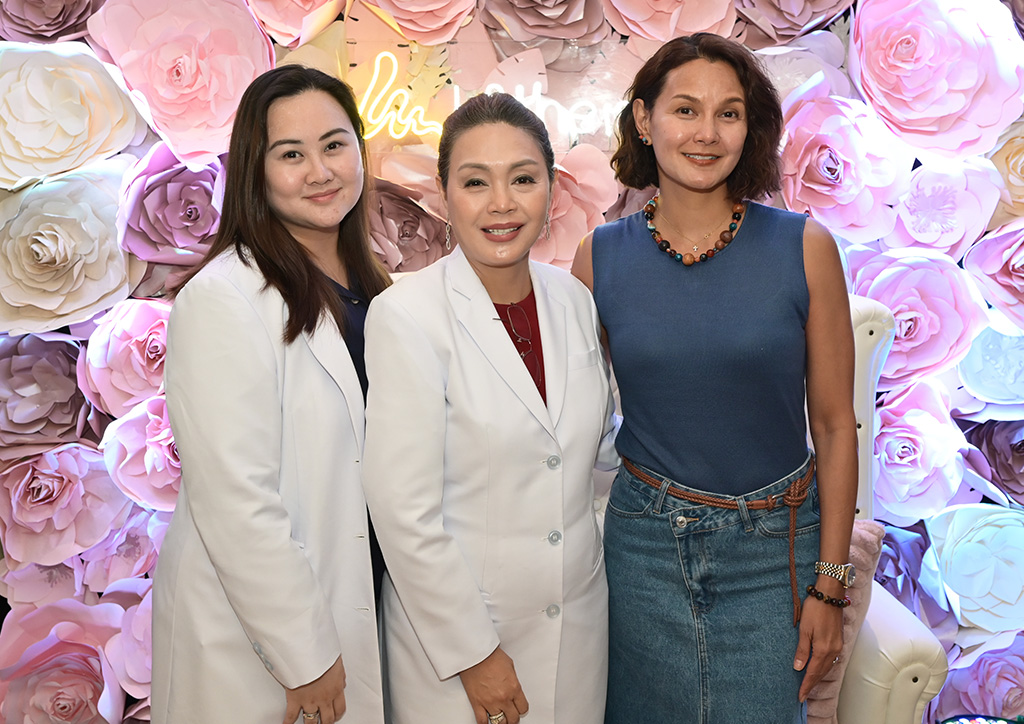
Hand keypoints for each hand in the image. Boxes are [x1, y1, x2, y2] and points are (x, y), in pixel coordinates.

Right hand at [283, 655, 345, 723]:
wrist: (307, 652)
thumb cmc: (322, 653)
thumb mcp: (337, 662)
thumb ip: (340, 675)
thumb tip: (341, 682)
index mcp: (336, 689)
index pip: (340, 709)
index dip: (337, 715)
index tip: (335, 716)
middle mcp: (324, 698)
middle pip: (327, 719)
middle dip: (326, 722)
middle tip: (324, 722)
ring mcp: (309, 700)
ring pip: (311, 721)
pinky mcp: (295, 700)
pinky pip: (291, 716)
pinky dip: (288, 722)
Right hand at [458, 646, 529, 723]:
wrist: (475, 654)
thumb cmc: (491, 656)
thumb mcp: (510, 666)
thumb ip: (513, 681)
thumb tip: (513, 687)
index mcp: (514, 688)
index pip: (523, 708)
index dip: (521, 709)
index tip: (519, 708)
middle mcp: (503, 697)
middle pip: (513, 718)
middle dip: (513, 717)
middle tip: (511, 716)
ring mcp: (490, 702)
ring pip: (499, 722)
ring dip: (501, 722)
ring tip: (501, 719)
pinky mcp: (477, 703)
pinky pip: (482, 721)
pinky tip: (487, 722)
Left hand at [793, 584, 844, 701]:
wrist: (830, 595)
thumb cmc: (815, 609)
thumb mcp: (804, 629)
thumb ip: (802, 650)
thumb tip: (798, 667)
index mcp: (823, 649)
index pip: (813, 673)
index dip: (806, 686)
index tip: (800, 697)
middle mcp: (833, 651)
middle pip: (821, 673)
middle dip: (811, 684)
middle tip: (802, 695)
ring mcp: (838, 646)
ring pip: (827, 667)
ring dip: (818, 677)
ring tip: (808, 685)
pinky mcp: (839, 641)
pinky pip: (831, 660)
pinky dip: (823, 668)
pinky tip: (818, 669)